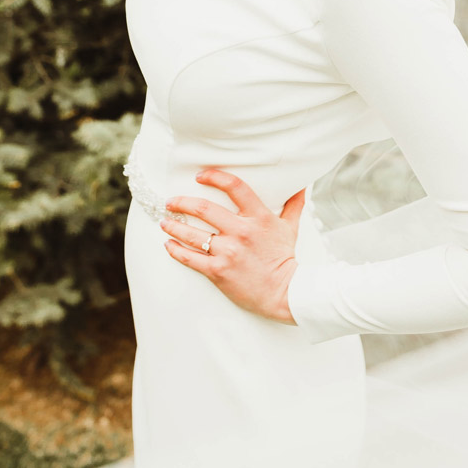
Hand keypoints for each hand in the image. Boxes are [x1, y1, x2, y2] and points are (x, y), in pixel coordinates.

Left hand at [160, 169, 305, 324]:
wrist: (285, 292)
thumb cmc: (285, 258)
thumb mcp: (291, 227)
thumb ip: (294, 203)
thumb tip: (302, 184)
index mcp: (259, 217)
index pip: (235, 187)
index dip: (215, 177)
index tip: (201, 175)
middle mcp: (241, 232)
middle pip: (204, 208)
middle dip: (182, 202)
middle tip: (171, 201)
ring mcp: (228, 252)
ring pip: (191, 233)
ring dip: (173, 225)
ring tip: (165, 221)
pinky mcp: (218, 271)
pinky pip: (190, 258)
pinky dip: (175, 250)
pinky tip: (168, 244)